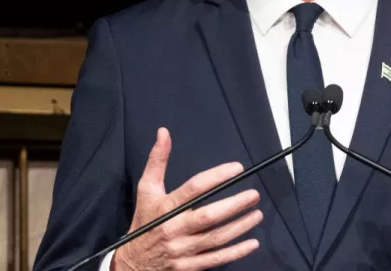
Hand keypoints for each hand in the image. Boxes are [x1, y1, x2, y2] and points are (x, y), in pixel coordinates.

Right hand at [112, 128, 262, 270]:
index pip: (193, 189)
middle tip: (253, 195)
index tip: (236, 168)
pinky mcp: (189, 266)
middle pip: (208, 216)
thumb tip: (164, 132)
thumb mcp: (146, 190)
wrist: (133, 263)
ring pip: (216, 238)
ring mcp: (182, 250)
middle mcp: (174, 229)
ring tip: (257, 214)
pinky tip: (252, 243)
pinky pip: (216, 259)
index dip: (216, 177)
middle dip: (233, 205)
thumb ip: (157, 161)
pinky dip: (236, 252)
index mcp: (165, 207)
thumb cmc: (144, 221)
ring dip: (240, 226)